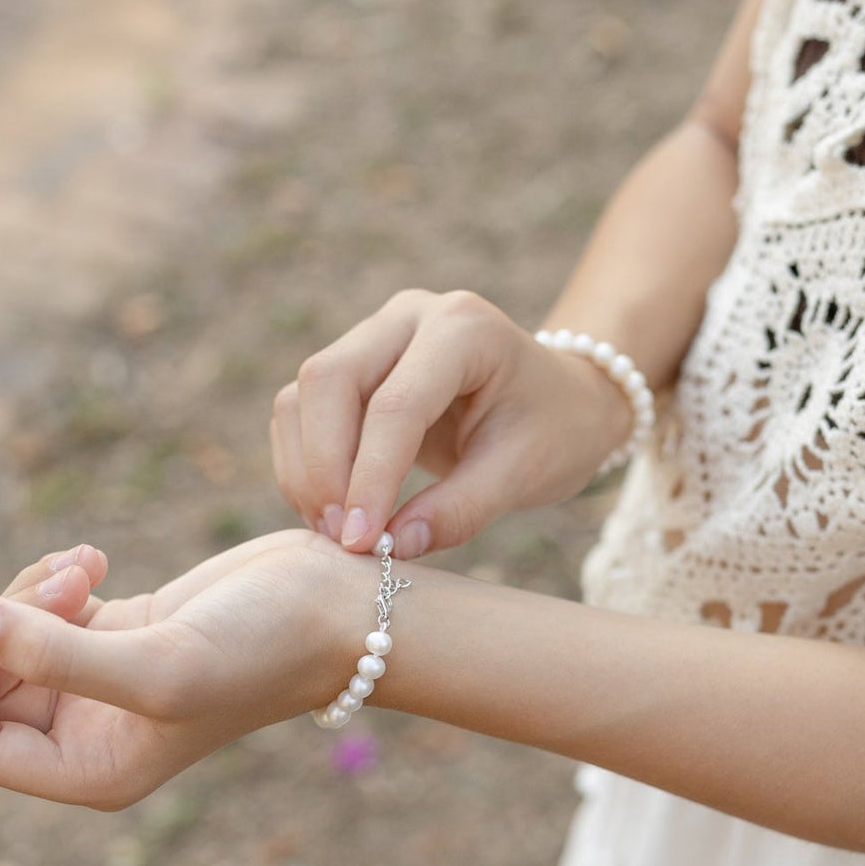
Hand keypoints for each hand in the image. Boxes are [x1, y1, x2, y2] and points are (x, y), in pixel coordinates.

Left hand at [0, 531, 364, 808]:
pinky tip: (96, 559)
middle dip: (10, 621)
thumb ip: (56, 654)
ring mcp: (108, 679)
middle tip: (73, 581)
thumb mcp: (160, 664)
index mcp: (95, 770)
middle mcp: (93, 733)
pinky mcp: (126, 630)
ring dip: (34, 589)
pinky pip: (50, 607)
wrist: (335, 607)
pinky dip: (57, 576)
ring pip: (15, 636)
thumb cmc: (264, 650)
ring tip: (89, 565)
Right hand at [270, 289, 632, 556]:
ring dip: (306, 470)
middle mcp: (410, 317)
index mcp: (464, 329)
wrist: (561, 400)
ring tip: (339, 533)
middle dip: (324, 467)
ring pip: (304, 395)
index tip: (361, 541)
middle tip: (343, 538)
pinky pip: (303, 411)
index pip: (397, 403)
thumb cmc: (554, 431)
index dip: (370, 475)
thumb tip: (393, 548)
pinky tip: (335, 512)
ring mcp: (375, 335)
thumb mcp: (523, 473)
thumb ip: (460, 511)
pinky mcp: (354, 366)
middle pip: (329, 380)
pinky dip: (305, 466)